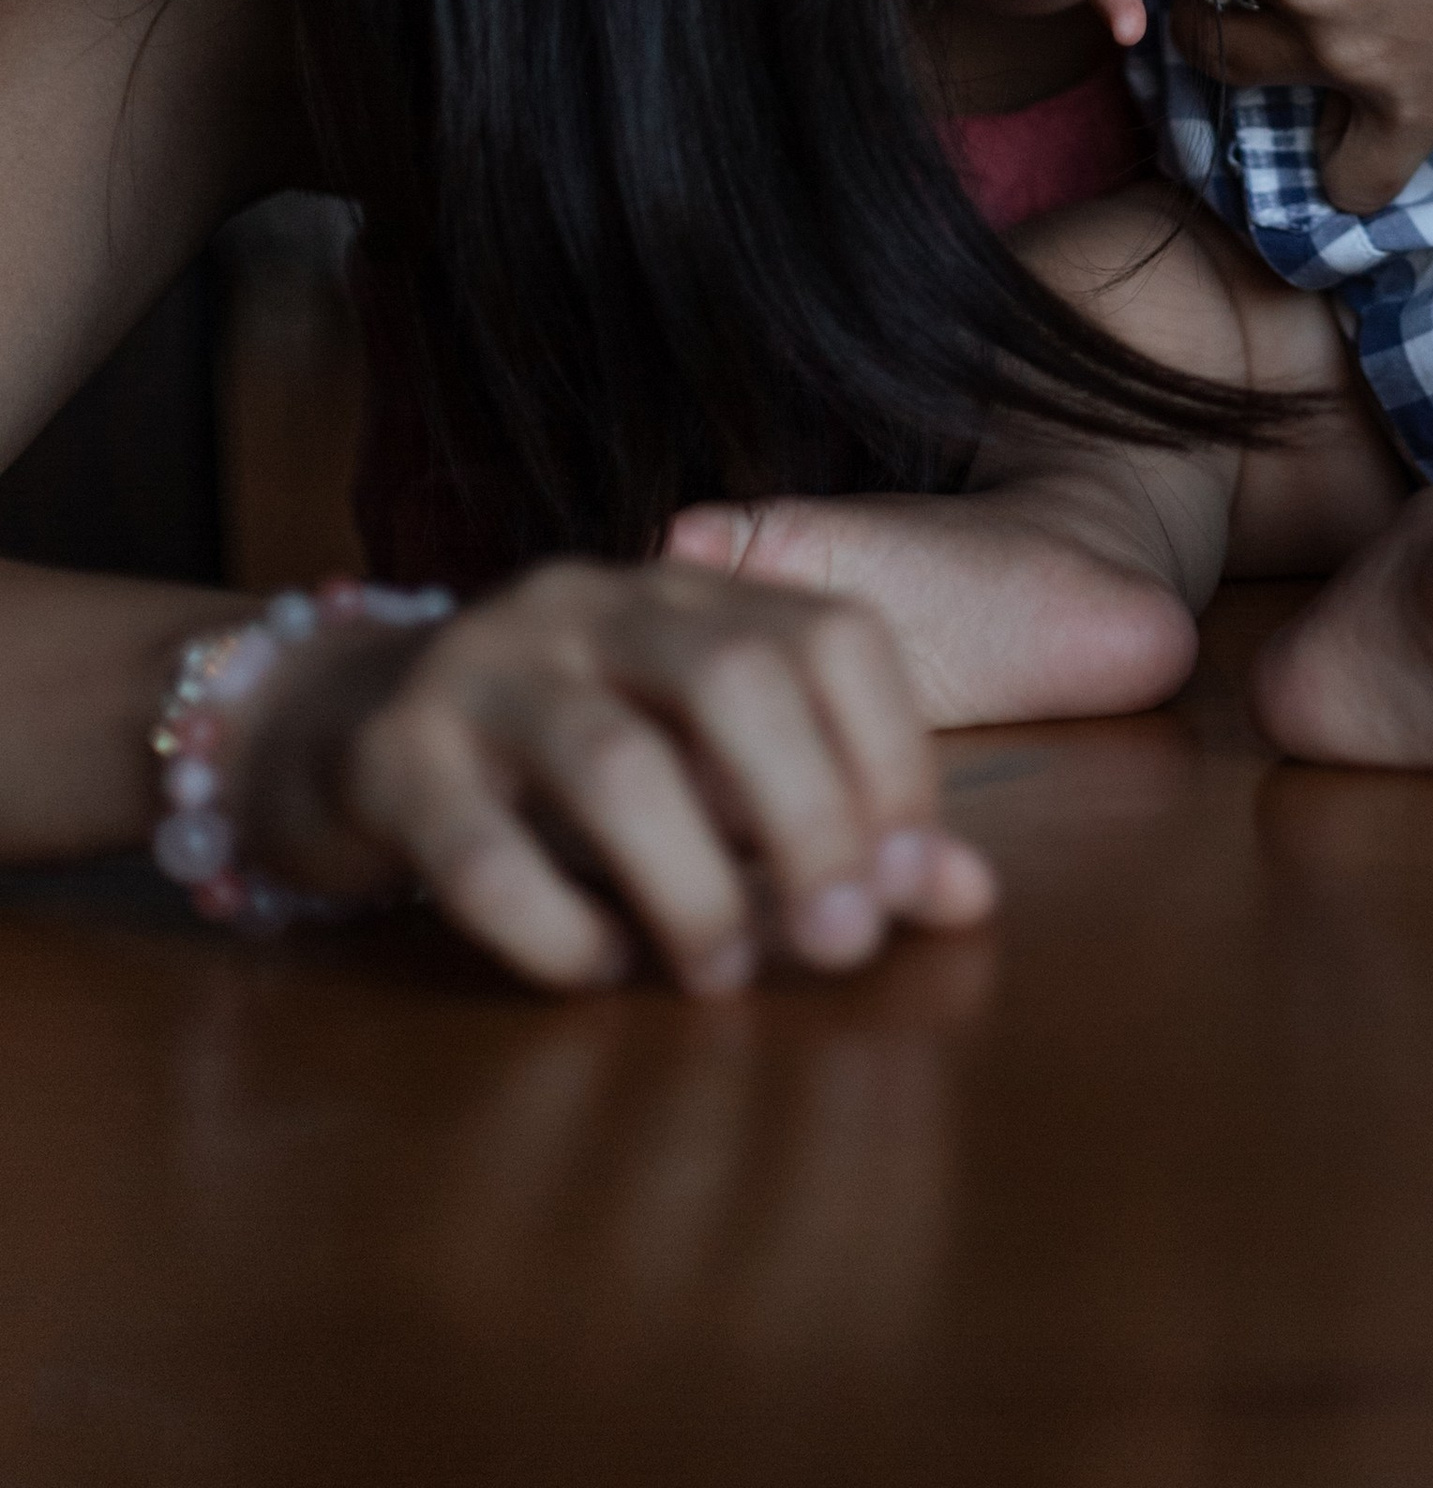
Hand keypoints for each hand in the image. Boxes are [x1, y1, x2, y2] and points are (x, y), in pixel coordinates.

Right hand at [234, 559, 996, 993]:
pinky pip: (478, 850)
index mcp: (692, 589)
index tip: (910, 882)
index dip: (894, 758)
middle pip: (739, 681)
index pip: (835, 636)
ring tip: (723, 976)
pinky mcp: (390, 758)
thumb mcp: (701, 764)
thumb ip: (835, 819)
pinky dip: (553, 926)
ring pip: (614, 765)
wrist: (334, 723)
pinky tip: (596, 970)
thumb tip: (965, 899)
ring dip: (692, 888)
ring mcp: (484, 668)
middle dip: (810, 820)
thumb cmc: (558, 755)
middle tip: (841, 944)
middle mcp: (595, 602)